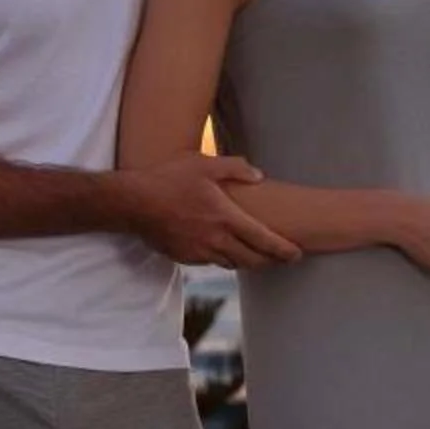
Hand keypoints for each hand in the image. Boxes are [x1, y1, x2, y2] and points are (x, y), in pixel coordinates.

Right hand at [118, 154, 302, 267]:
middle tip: (283, 258)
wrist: (132, 203)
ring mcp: (199, 252)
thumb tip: (258, 175)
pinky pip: (211, 262)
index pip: (264, 241)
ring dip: (247, 261)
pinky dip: (223, 258)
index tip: (297, 254)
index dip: (284, 251)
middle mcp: (216, 240)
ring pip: (232, 264)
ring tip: (257, 254)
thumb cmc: (168, 179)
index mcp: (226, 218)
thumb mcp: (204, 164)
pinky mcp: (184, 257)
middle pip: (253, 260)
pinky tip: (225, 249)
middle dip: (271, 261)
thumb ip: (235, 168)